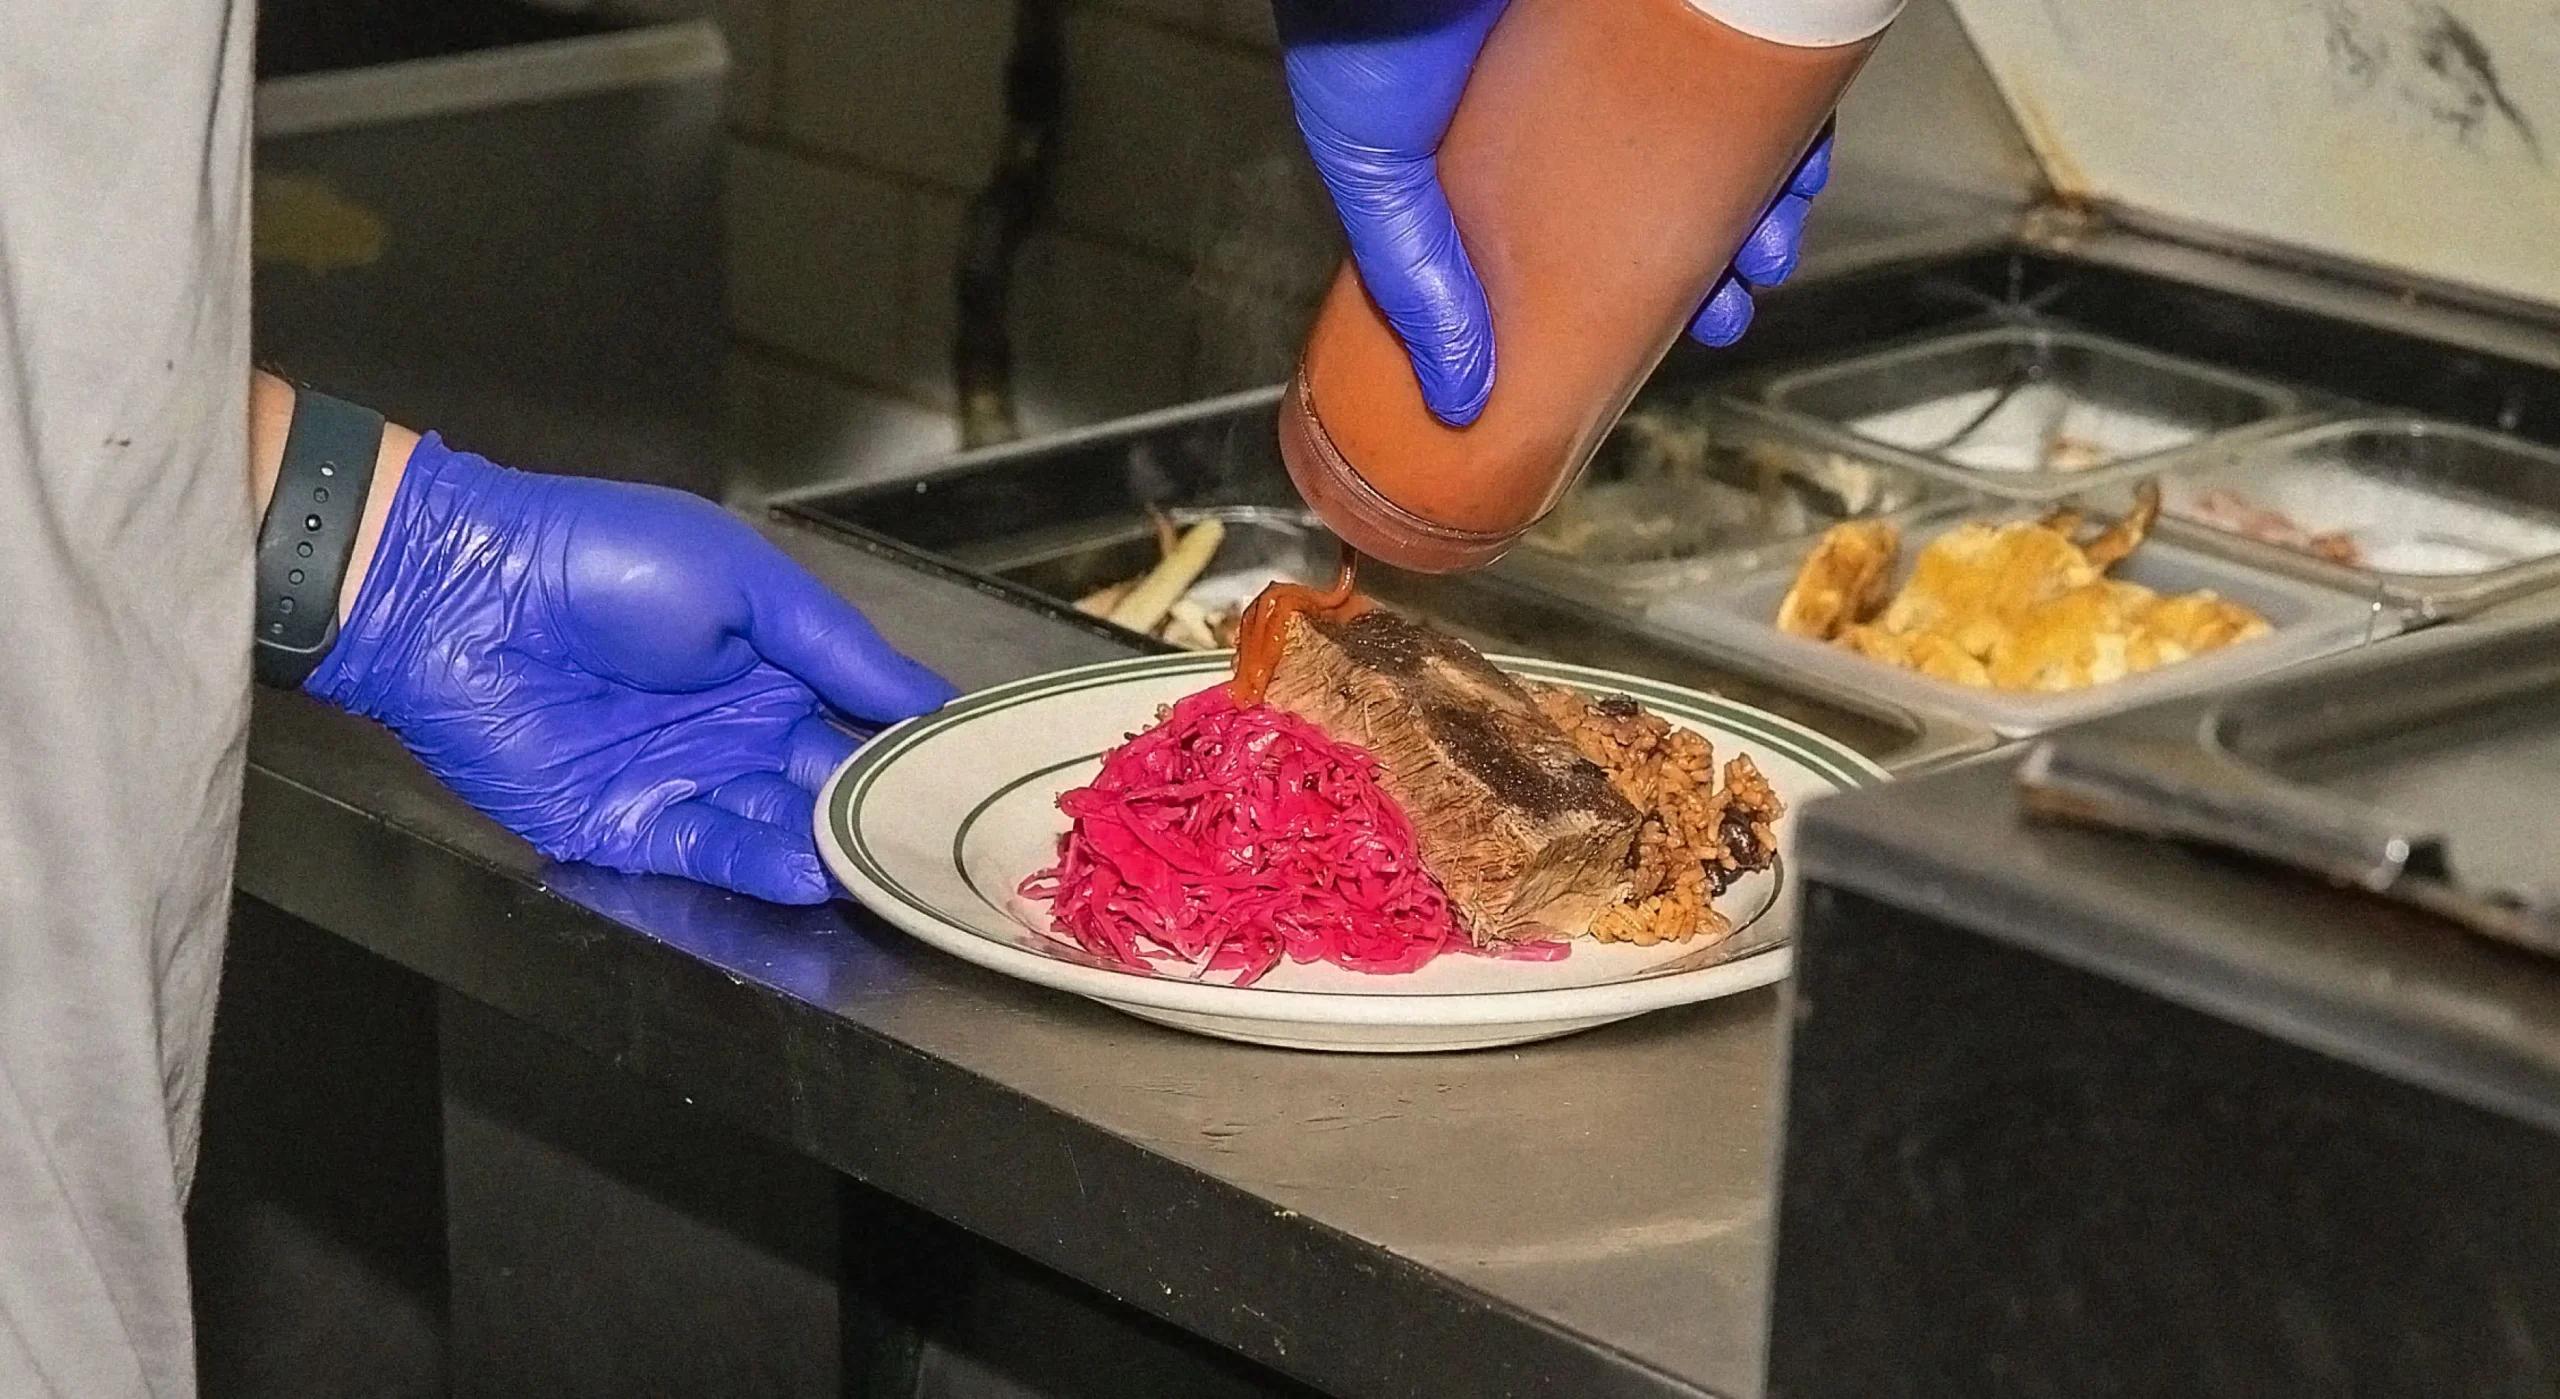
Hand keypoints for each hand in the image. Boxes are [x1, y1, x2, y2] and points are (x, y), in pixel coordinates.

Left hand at [306, 434, 957, 904]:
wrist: (461, 592)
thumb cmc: (600, 558)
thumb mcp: (746, 580)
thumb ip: (840, 648)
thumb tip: (928, 700)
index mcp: (770, 661)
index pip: (861, 716)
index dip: (914, 743)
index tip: (974, 771)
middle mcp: (736, 726)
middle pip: (829, 783)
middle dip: (884, 809)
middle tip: (944, 837)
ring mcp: (683, 778)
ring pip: (779, 828)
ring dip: (833, 848)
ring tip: (890, 865)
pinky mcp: (627, 825)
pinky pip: (709, 853)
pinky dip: (763, 867)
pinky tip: (814, 871)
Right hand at [1273, 0, 1830, 424]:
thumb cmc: (1363, 3)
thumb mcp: (1371, 166)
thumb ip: (1411, 279)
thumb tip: (1462, 400)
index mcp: (1501, 129)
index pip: (1582, 219)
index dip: (1630, 280)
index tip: (1656, 331)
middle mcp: (1576, 75)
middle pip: (1669, 175)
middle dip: (1714, 254)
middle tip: (1727, 312)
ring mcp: (1633, 28)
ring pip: (1726, 117)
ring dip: (1765, 190)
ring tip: (1769, 250)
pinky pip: (1758, 45)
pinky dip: (1790, 102)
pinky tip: (1795, 153)